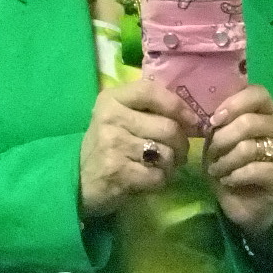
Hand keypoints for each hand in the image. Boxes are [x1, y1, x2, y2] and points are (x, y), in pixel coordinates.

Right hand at [79, 78, 191, 218]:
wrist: (77, 181)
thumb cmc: (107, 147)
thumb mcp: (120, 118)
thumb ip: (149, 110)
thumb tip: (194, 119)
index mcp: (112, 99)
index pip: (151, 91)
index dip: (179, 106)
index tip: (192, 122)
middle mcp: (111, 118)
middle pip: (169, 127)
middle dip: (182, 145)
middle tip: (178, 154)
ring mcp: (113, 145)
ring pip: (167, 154)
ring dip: (171, 166)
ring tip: (159, 167)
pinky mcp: (117, 172)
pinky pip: (158, 176)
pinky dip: (160, 181)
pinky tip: (149, 180)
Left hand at [204, 85, 272, 235]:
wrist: (244, 205)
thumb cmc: (231, 167)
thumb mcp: (220, 141)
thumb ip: (221, 123)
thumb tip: (215, 117)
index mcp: (269, 113)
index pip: (258, 93)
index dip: (233, 104)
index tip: (214, 121)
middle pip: (248, 122)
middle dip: (222, 140)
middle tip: (212, 154)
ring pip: (248, 147)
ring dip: (224, 161)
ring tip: (218, 170)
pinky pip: (254, 169)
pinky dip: (234, 176)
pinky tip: (230, 181)